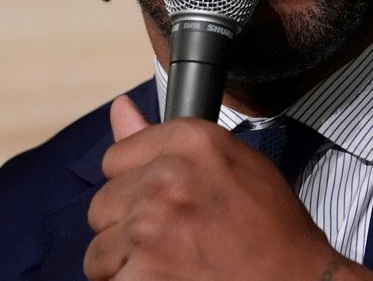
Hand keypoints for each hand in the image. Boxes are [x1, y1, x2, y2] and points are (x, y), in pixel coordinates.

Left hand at [83, 96, 358, 279]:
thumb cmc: (272, 230)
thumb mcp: (232, 164)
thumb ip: (168, 141)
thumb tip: (119, 109)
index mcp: (191, 142)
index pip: (116, 157)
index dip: (136, 184)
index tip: (162, 201)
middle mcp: (166, 178)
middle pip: (103, 204)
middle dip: (128, 225)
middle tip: (172, 238)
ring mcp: (149, 229)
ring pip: (99, 248)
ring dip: (126, 262)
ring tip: (169, 264)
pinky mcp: (140, 276)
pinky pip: (108, 280)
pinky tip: (166, 280)